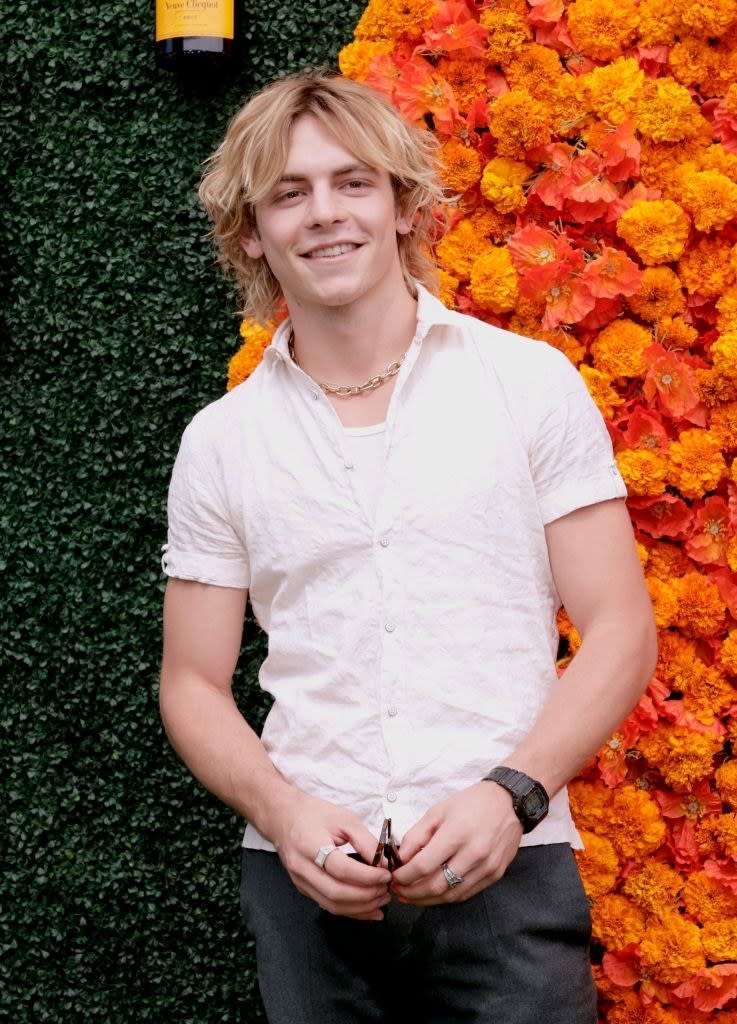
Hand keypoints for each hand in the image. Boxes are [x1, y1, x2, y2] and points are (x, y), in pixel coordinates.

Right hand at [268, 790, 391, 920]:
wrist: (283, 817)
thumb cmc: (313, 814)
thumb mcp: (344, 818)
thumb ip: (365, 841)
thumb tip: (384, 863)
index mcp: (310, 845)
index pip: (340, 869)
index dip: (366, 876)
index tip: (386, 874)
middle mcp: (302, 868)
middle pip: (335, 893)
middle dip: (365, 896)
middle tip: (386, 890)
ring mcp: (301, 881)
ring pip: (332, 905)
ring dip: (360, 908)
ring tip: (381, 900)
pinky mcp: (304, 889)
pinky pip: (328, 905)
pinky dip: (350, 910)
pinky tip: (368, 909)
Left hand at [389, 782, 522, 904]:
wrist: (509, 803)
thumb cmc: (471, 804)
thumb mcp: (438, 811)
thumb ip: (417, 836)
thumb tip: (401, 859)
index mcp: (456, 834)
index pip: (424, 865)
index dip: (405, 876)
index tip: (393, 877)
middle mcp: (473, 854)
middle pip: (436, 885)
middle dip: (412, 892)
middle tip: (398, 891)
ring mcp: (486, 868)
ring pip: (451, 895)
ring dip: (427, 899)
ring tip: (411, 897)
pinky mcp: (495, 875)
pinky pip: (466, 894)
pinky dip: (446, 897)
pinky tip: (433, 894)